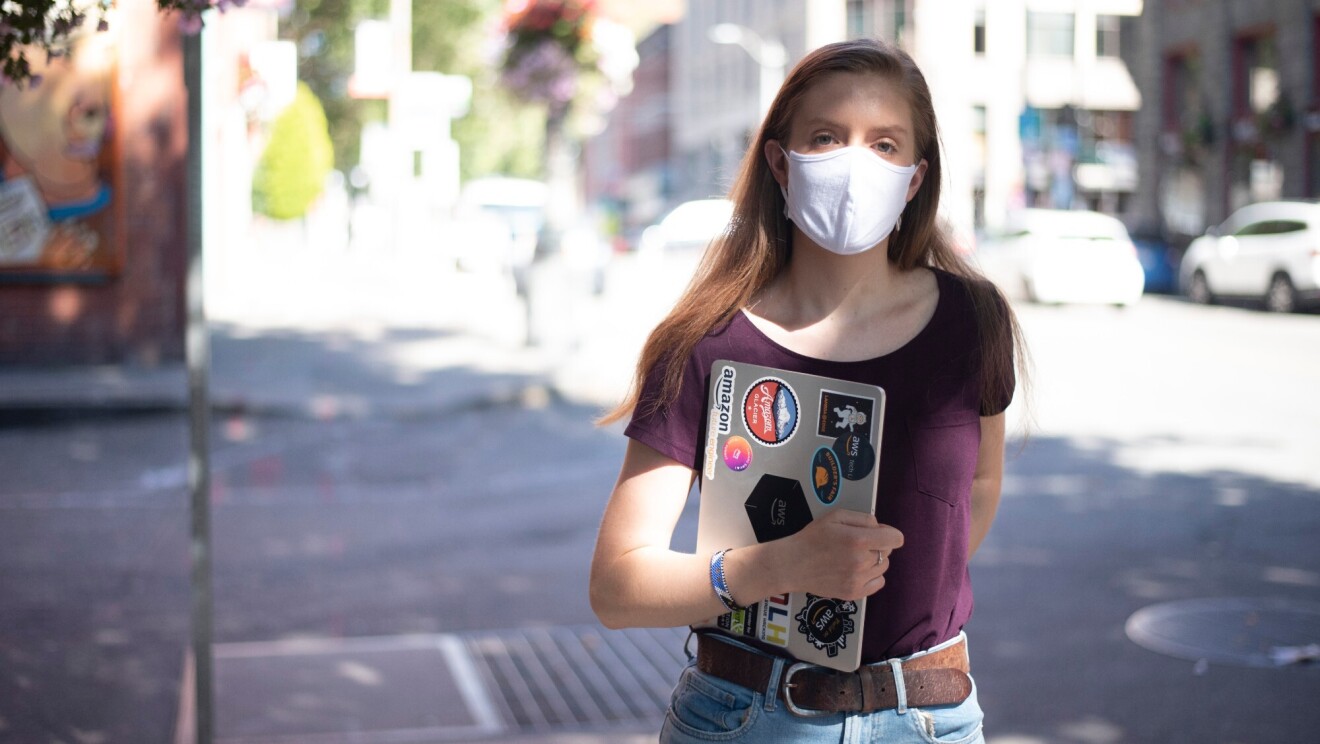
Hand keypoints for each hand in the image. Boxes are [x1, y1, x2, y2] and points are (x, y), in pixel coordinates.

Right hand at [777, 509, 902, 600]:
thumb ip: (863, 518)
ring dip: (874, 561)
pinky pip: (878, 583)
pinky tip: (856, 571)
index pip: (896, 539)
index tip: (878, 534)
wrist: (792, 565)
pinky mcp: (854, 593)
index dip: (889, 534)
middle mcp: (862, 561)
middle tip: (855, 544)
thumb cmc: (812, 537)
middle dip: (877, 545)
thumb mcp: (835, 516)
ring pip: (883, 567)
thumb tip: (880, 528)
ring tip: (853, 558)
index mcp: (859, 540)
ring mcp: (859, 580)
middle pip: (887, 552)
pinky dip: (871, 576)